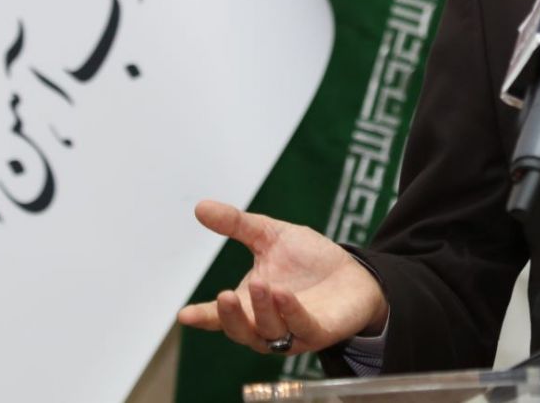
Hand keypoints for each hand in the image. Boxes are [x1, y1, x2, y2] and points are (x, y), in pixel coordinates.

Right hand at [177, 200, 389, 356]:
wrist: (354, 272)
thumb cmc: (309, 260)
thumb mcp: (270, 235)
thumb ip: (236, 225)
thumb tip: (200, 207)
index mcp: (250, 303)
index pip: (221, 316)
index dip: (204, 316)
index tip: (185, 314)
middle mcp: (267, 324)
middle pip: (241, 331)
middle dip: (231, 317)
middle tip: (224, 296)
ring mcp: (292, 331)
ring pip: (269, 332)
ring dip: (263, 310)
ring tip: (261, 283)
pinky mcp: (319, 331)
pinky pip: (302, 328)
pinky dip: (291, 312)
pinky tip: (284, 294)